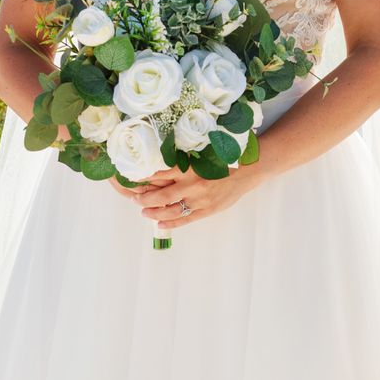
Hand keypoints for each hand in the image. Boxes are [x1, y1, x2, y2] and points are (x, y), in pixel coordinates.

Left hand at [110, 161, 259, 229]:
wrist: (246, 170)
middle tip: (135, 199)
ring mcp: (199, 200)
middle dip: (144, 199)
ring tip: (143, 212)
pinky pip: (184, 219)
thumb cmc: (222, 160)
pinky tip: (159, 224)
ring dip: (154, 213)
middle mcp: (192, 185)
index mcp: (189, 168)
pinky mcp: (206, 210)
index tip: (133, 180)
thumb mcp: (200, 156)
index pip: (159, 174)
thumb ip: (182, 163)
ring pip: (170, 211)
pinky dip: (170, 223)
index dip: (144, 179)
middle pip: (161, 196)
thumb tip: (159, 167)